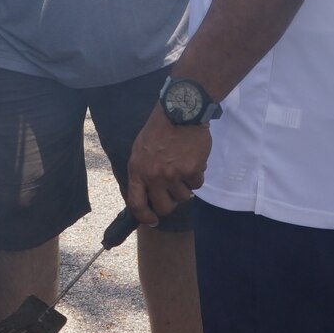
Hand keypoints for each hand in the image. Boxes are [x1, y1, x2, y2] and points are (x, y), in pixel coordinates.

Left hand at [125, 109, 209, 226]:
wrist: (180, 112)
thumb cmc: (159, 130)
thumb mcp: (140, 150)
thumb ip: (141, 173)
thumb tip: (145, 196)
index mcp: (138, 170)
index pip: (136, 204)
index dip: (145, 217)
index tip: (152, 220)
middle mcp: (154, 176)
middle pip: (164, 207)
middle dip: (170, 203)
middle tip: (174, 192)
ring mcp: (173, 174)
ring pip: (184, 197)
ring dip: (185, 186)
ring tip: (183, 167)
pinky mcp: (192, 170)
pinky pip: (197, 184)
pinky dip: (197, 175)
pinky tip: (193, 160)